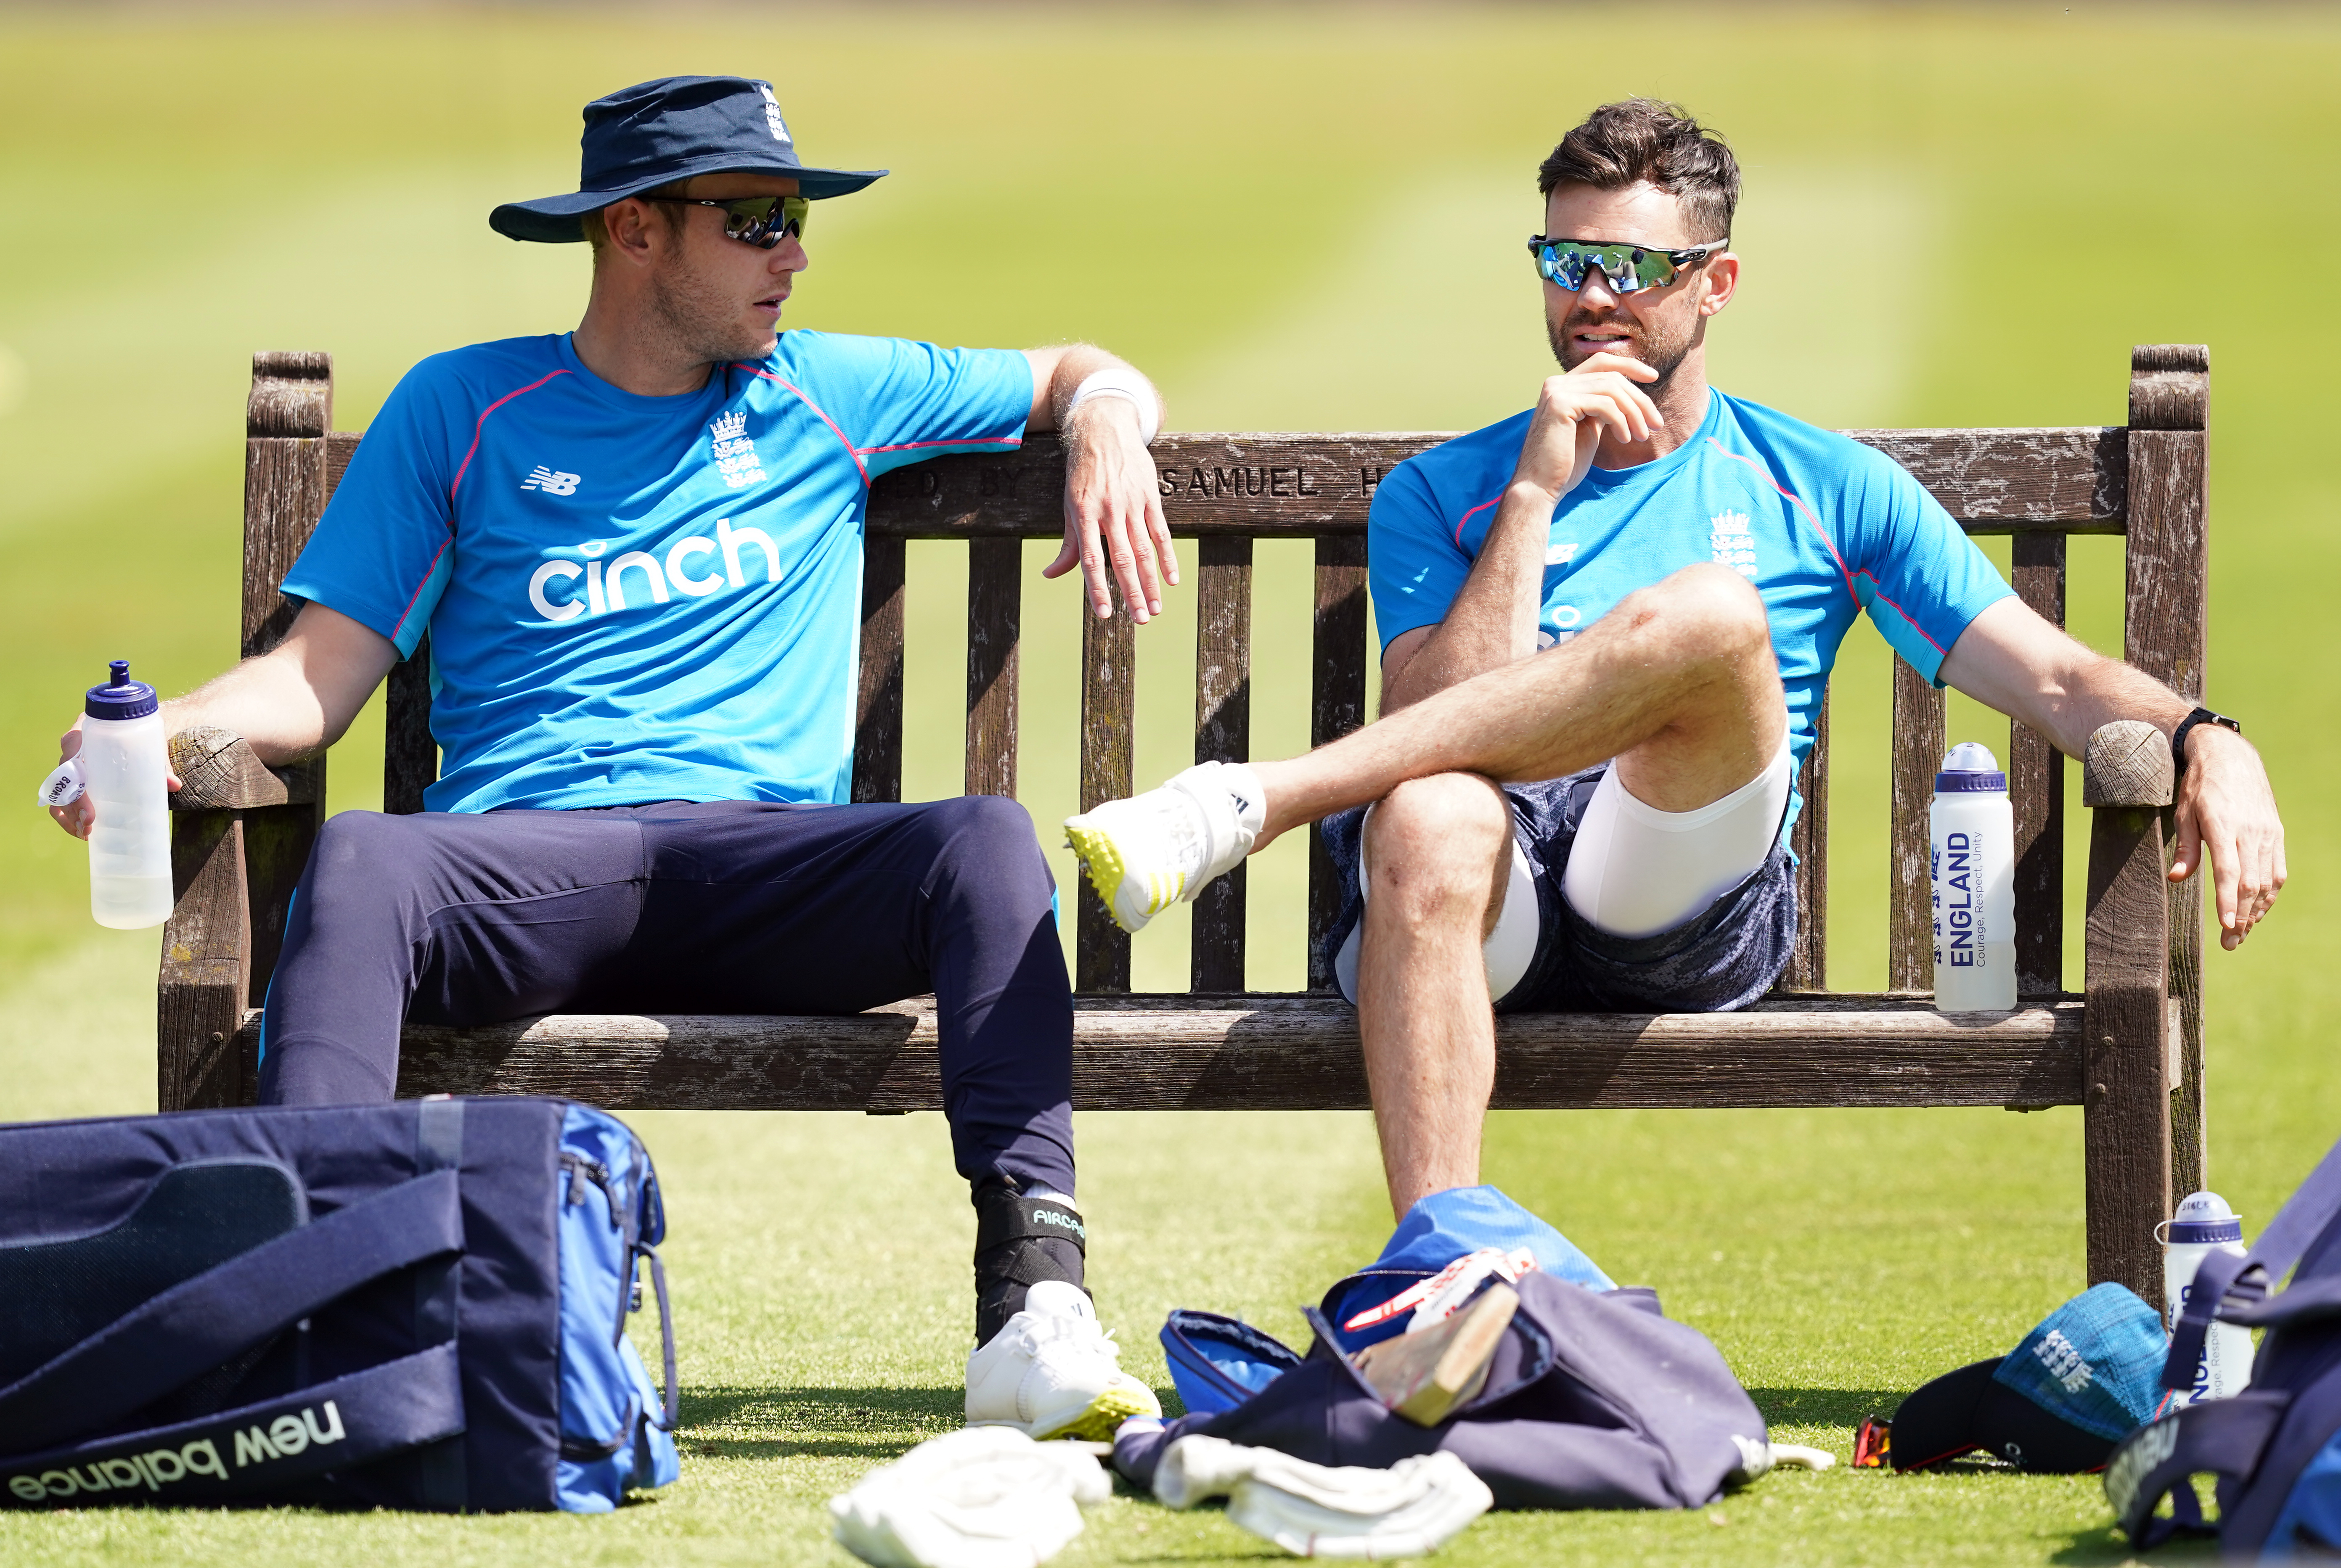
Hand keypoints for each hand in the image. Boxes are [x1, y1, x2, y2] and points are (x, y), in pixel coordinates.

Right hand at [48, 717, 181, 840]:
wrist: (133, 727)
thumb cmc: (138, 735)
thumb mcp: (148, 743)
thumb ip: (158, 763)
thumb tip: (174, 785)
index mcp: (86, 731)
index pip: (71, 747)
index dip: (75, 775)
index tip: (87, 798)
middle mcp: (72, 748)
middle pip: (63, 776)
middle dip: (74, 804)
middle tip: (90, 824)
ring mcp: (70, 766)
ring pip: (59, 792)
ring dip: (69, 815)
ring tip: (86, 833)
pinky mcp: (73, 780)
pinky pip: (60, 800)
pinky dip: (67, 817)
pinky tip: (81, 832)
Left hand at [1041, 397, 1177, 622]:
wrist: (1105, 430)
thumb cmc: (1083, 473)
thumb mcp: (1070, 505)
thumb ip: (1068, 544)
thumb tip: (1050, 574)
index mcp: (1083, 513)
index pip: (1090, 559)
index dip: (1097, 588)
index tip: (1104, 614)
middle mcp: (1108, 510)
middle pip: (1122, 559)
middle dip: (1132, 592)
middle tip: (1140, 620)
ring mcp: (1132, 503)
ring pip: (1144, 550)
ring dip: (1151, 582)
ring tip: (1156, 608)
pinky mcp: (1150, 497)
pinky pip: (1161, 532)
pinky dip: (1167, 557)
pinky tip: (1171, 579)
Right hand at [1509, 352, 1662, 500]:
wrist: (1540, 487)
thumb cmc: (1565, 464)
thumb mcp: (1589, 428)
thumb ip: (1602, 408)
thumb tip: (1629, 398)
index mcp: (1563, 386)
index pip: (1602, 362)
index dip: (1630, 365)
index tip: (1653, 377)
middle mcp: (1557, 383)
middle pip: (1612, 376)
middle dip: (1640, 399)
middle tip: (1656, 424)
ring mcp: (1556, 391)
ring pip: (1612, 389)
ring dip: (1634, 413)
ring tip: (1642, 436)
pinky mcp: (1560, 404)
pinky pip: (1605, 404)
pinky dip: (1621, 421)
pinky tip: (1624, 438)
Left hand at [2169, 724, 2284, 948]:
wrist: (2231, 757)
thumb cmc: (2200, 786)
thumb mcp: (2183, 812)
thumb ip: (2184, 847)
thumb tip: (2176, 879)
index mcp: (2223, 825)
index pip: (2229, 871)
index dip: (2228, 900)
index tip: (2227, 925)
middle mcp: (2250, 831)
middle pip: (2251, 882)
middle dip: (2242, 916)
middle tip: (2231, 943)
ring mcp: (2267, 833)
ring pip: (2268, 880)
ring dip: (2257, 910)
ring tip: (2242, 933)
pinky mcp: (2276, 833)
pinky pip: (2277, 870)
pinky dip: (2269, 893)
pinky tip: (2257, 909)